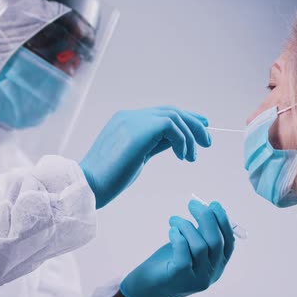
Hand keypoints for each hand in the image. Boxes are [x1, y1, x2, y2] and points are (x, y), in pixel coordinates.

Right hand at [80, 106, 210, 208]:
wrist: (89, 185)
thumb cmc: (110, 178)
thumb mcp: (138, 157)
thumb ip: (155, 145)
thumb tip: (178, 142)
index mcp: (126, 120)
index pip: (162, 114)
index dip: (184, 120)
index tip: (201, 128)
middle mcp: (130, 116)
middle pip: (171, 111)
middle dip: (193, 124)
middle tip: (206, 141)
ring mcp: (134, 120)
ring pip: (174, 116)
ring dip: (189, 136)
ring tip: (193, 157)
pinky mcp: (140, 129)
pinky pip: (171, 126)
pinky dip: (182, 140)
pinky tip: (183, 156)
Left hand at [120, 200, 235, 296]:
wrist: (149, 288)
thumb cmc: (170, 262)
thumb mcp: (191, 247)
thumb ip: (201, 233)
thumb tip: (207, 209)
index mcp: (218, 265)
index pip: (228, 242)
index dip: (223, 221)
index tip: (213, 204)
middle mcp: (211, 273)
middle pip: (216, 241)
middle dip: (206, 218)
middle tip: (192, 204)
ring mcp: (197, 278)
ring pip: (200, 246)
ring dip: (187, 226)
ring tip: (174, 220)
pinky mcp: (179, 278)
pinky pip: (184, 255)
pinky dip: (179, 238)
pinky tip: (172, 231)